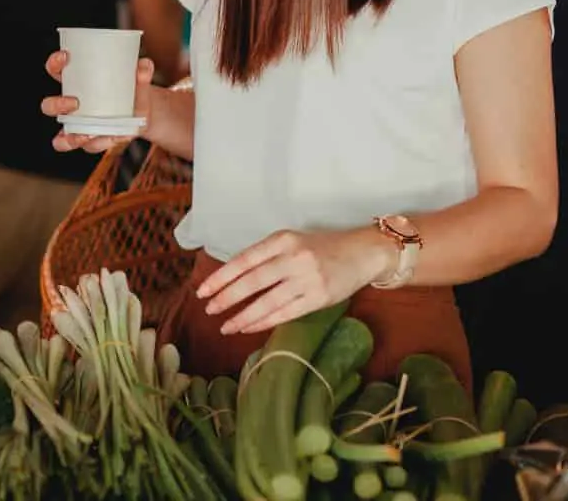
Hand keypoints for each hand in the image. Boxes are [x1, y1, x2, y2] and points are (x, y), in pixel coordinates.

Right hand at [39, 50, 155, 153]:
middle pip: (48, 107)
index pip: (55, 71)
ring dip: (71, 137)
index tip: (65, 57)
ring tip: (89, 133)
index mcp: (75, 83)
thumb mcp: (137, 80)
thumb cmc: (129, 90)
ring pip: (60, 138)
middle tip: (75, 102)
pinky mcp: (91, 142)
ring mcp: (78, 128)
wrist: (141, 114)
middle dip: (57, 105)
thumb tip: (144, 65)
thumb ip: (142, 72)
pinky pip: (88, 147)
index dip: (54, 64)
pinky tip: (114, 138)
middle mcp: (70, 107)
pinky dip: (100, 144)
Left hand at [195, 228, 396, 334]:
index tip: (203, 290)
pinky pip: (285, 313)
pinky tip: (248, 327)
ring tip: (225, 326)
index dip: (221, 277)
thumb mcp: (292, 242)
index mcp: (282, 239)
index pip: (244, 260)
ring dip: (243, 316)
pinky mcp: (319, 297)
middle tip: (208, 309)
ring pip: (267, 301)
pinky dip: (263, 321)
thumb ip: (267, 256)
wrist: (364, 252)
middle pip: (252, 281)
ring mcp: (307, 278)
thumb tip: (232, 278)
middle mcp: (293, 257)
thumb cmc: (322, 247)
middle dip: (227, 297)